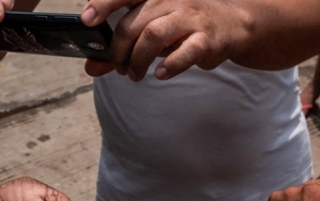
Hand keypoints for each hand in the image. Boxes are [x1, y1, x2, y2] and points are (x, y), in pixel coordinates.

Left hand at [81, 0, 249, 80]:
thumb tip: (91, 67)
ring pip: (153, 35)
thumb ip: (120, 48)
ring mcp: (190, 16)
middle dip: (119, 51)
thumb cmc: (182, 26)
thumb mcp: (150, 31)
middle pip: (132, 24)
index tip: (86, 18)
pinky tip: (160, 74)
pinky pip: (185, 52)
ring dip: (138, 60)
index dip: (104, 3)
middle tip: (120, 68)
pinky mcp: (207, 38)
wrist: (232, 25)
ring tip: (134, 75)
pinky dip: (170, 65)